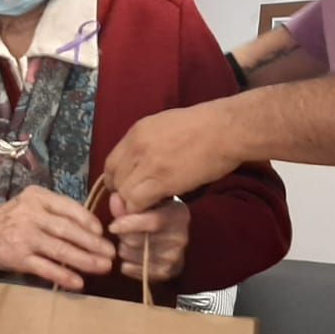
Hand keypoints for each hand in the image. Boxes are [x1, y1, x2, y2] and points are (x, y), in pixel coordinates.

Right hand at [0, 185, 115, 290]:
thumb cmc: (13, 219)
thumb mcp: (32, 205)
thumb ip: (56, 212)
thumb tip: (93, 228)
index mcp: (38, 197)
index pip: (69, 207)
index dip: (88, 220)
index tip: (104, 233)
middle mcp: (30, 214)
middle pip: (68, 229)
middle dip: (93, 243)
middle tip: (112, 254)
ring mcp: (23, 236)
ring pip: (60, 249)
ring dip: (85, 260)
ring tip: (103, 268)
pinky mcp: (17, 257)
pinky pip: (45, 268)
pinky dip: (63, 275)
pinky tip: (78, 283)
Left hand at [104, 101, 241, 212]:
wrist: (224, 130)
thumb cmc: (202, 125)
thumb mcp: (163, 125)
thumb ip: (146, 142)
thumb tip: (137, 159)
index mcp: (136, 132)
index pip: (110, 163)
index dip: (116, 179)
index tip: (126, 186)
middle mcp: (136, 148)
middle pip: (115, 180)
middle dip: (123, 193)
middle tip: (139, 199)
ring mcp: (149, 164)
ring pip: (124, 194)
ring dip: (133, 203)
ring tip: (150, 204)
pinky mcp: (163, 181)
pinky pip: (138, 202)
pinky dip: (143, 209)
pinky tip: (157, 206)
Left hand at [108, 193, 188, 282]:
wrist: (172, 233)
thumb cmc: (155, 212)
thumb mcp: (146, 202)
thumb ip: (128, 202)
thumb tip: (114, 200)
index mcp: (177, 214)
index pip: (153, 222)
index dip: (129, 224)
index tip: (112, 226)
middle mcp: (179, 237)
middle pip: (137, 241)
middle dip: (123, 235)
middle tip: (124, 231)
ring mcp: (173, 257)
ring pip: (130, 255)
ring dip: (123, 248)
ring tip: (131, 242)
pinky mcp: (165, 273)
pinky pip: (130, 269)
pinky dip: (126, 263)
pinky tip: (134, 255)